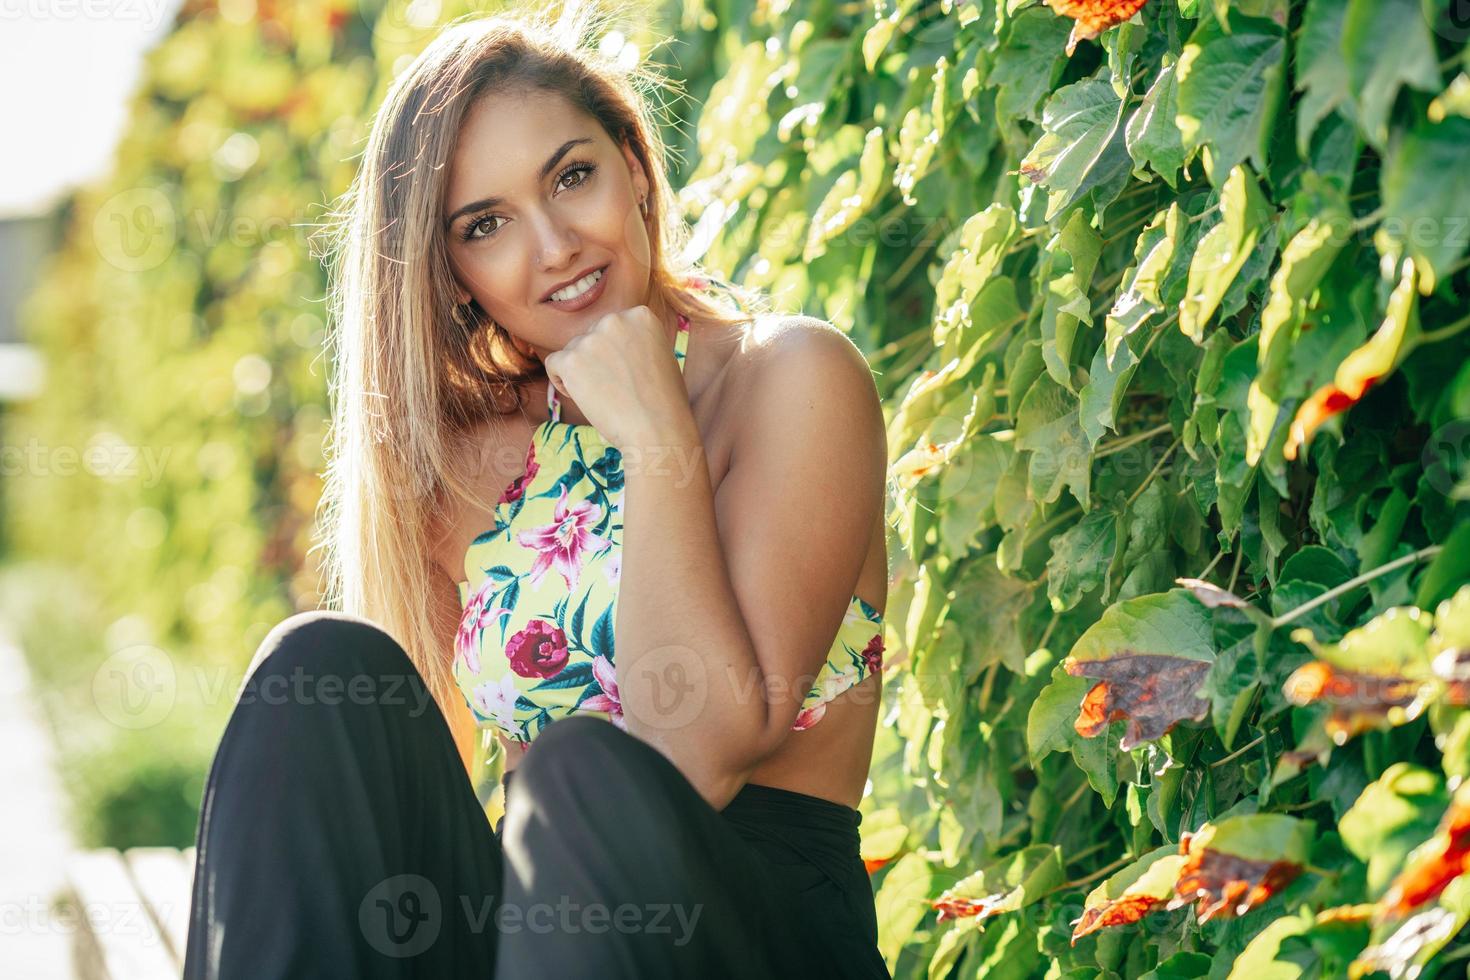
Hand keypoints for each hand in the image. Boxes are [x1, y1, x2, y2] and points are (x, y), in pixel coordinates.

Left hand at [542, 305, 692, 451]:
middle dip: (597, 362)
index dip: (616, 354)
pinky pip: (553, 364)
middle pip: (591, 337)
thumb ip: (635, 343)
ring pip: (572, 351)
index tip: (630, 376)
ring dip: (582, 374)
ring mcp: (592, 338)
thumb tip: (612, 348)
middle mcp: (615, 320)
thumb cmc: (664, 403)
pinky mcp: (571, 359)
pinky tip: (585, 398)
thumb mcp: (660, 357)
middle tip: (617, 390)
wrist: (659, 429)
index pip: (612, 329)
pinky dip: (563, 382)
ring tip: (605, 398)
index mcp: (640, 316)